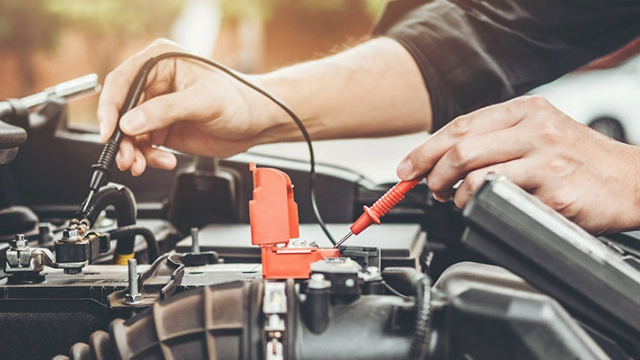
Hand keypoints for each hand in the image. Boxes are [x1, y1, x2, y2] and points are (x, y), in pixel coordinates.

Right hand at [97, 39, 277, 175]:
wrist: (258, 122)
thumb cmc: (240, 100)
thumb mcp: (204, 101)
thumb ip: (166, 110)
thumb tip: (131, 122)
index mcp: (161, 62)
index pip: (123, 81)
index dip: (110, 106)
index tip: (110, 130)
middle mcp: (155, 83)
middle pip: (121, 110)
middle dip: (122, 137)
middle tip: (127, 157)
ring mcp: (158, 107)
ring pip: (129, 131)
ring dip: (132, 151)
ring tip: (141, 165)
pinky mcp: (164, 128)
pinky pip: (144, 145)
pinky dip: (148, 157)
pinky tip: (164, 161)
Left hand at [396, 96, 639, 233]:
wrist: (631, 181)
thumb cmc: (580, 162)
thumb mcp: (539, 134)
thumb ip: (496, 140)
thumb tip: (443, 158)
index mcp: (526, 110)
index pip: (461, 126)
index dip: (426, 149)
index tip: (407, 167)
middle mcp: (535, 128)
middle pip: (460, 148)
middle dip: (432, 173)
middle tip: (430, 188)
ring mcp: (546, 157)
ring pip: (474, 173)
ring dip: (454, 193)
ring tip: (457, 200)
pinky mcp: (554, 187)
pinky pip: (500, 197)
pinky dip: (481, 206)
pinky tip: (485, 207)